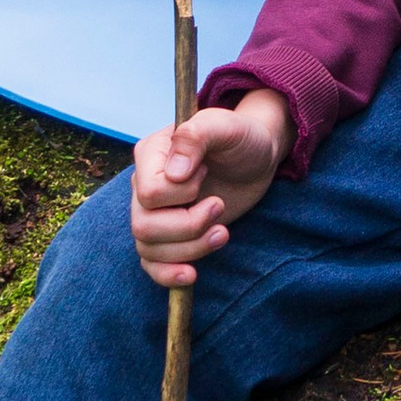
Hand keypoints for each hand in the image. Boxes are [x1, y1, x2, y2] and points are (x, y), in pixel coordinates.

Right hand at [131, 90, 292, 285]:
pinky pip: (152, 265)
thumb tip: (174, 175)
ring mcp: (154, 212)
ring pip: (149, 249)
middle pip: (144, 226)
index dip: (182, 194)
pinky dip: (168, 275)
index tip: (206, 173)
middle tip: (220, 206)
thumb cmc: (241, 137)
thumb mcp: (226, 126)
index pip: (150, 193)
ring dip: (191, 248)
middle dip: (188, 225)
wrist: (256, 157)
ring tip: (223, 233)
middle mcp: (144, 185)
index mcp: (150, 154)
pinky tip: (192, 274)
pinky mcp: (169, 235)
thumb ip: (197, 136)